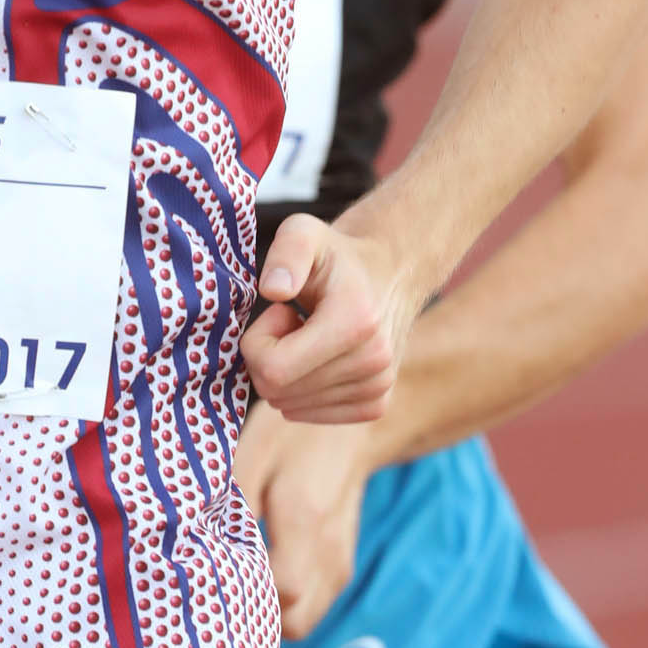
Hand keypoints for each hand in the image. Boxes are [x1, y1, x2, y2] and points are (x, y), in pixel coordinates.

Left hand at [235, 405, 374, 637]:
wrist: (350, 432)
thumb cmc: (292, 437)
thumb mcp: (253, 452)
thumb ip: (231, 501)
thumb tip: (198, 544)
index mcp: (304, 519)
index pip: (283, 588)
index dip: (245, 593)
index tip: (212, 579)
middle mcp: (329, 552)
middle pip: (295, 624)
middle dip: (255, 615)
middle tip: (219, 586)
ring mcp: (340, 565)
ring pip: (304, 623)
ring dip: (272, 614)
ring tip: (239, 582)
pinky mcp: (341, 569)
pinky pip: (312, 609)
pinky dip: (287, 606)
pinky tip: (261, 575)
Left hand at [240, 212, 414, 422]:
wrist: (389, 273)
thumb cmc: (336, 254)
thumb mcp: (304, 233)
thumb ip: (287, 252)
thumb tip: (273, 291)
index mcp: (355, 323)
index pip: (273, 370)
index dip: (258, 342)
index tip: (278, 311)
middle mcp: (374, 362)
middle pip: (278, 392)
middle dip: (269, 356)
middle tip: (292, 322)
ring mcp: (378, 387)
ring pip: (291, 406)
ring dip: (287, 372)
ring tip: (308, 336)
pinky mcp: (377, 404)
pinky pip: (312, 415)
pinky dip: (303, 389)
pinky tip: (320, 356)